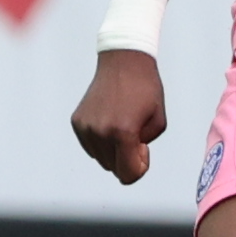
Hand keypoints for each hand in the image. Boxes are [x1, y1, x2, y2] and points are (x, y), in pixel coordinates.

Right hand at [69, 49, 169, 188]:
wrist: (123, 61)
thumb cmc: (146, 89)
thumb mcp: (158, 123)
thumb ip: (143, 148)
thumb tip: (124, 159)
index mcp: (123, 133)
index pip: (128, 174)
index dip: (139, 169)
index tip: (143, 150)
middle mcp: (100, 132)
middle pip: (113, 168)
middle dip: (127, 159)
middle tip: (135, 135)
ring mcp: (86, 127)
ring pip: (100, 158)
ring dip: (113, 150)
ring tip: (122, 127)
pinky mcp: (77, 121)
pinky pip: (90, 146)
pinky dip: (101, 141)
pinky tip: (110, 120)